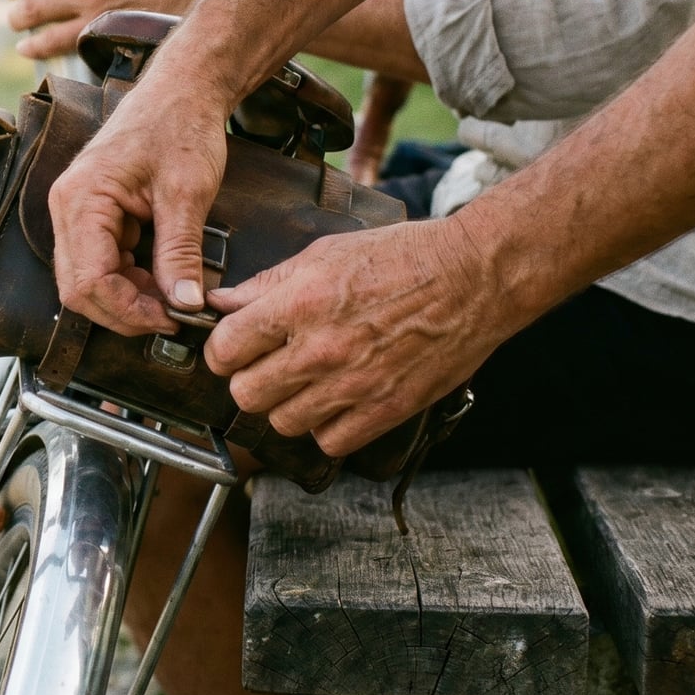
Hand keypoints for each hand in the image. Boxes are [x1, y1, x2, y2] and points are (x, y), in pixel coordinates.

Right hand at [49, 69, 231, 335]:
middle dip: (124, 311)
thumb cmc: (181, 127)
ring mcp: (75, 212)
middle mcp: (67, 207)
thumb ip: (180, 253)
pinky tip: (160, 279)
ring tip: (171, 298)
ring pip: (87, 281)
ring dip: (127, 299)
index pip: (89, 279)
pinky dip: (128, 281)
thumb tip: (185, 304)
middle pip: (78, 288)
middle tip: (172, 317)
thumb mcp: (187, 194)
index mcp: (82, 198)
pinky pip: (99, 264)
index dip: (129, 310)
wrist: (182, 92)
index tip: (171, 319)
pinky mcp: (91, 216)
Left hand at [200, 214, 528, 455]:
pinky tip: (336, 402)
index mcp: (300, 304)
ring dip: (287, 405)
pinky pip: (330, 441)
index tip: (232, 347)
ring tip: (305, 383)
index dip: (222, 349)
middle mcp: (321, 349)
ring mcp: (354, 385)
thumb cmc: (403, 257)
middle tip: (267, 366)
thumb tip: (223, 302)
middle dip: (249, 380)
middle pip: (246, 394)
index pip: (225, 349)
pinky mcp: (386, 409)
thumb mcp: (324, 253)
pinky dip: (327, 427)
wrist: (473, 277)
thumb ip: (267, 284)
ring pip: (283, 422)